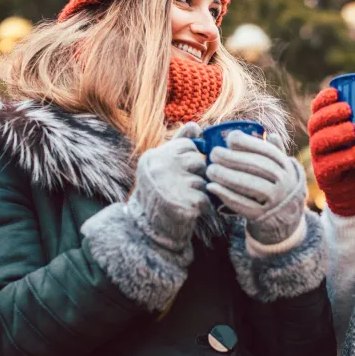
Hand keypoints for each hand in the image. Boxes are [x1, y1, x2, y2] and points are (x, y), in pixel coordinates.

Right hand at [127, 122, 212, 253]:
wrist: (148, 230)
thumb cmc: (159, 192)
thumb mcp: (163, 164)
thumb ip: (179, 143)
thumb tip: (195, 125)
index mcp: (154, 156)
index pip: (188, 145)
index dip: (190, 159)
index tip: (179, 171)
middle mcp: (160, 168)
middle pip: (198, 161)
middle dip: (196, 175)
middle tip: (181, 187)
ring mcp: (171, 185)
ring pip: (203, 180)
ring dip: (198, 191)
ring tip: (182, 199)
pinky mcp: (185, 203)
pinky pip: (206, 198)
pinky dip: (202, 206)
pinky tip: (188, 210)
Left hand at [205, 131, 304, 244]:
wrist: (286, 219)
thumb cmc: (277, 186)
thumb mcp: (282, 169)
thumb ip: (275, 152)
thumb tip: (270, 134)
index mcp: (286, 166)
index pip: (267, 151)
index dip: (248, 143)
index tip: (230, 138)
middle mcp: (284, 182)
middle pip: (257, 166)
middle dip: (232, 158)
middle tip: (213, 154)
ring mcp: (275, 200)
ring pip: (250, 185)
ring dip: (227, 176)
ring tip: (210, 170)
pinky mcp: (262, 216)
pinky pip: (242, 205)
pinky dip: (225, 195)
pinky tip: (212, 187)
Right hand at [308, 87, 354, 216]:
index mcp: (328, 126)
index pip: (318, 108)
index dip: (323, 99)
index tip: (336, 92)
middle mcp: (319, 140)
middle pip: (315, 123)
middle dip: (329, 114)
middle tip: (348, 110)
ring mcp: (320, 159)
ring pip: (319, 142)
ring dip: (336, 133)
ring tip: (354, 130)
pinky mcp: (325, 176)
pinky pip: (330, 165)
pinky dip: (345, 157)